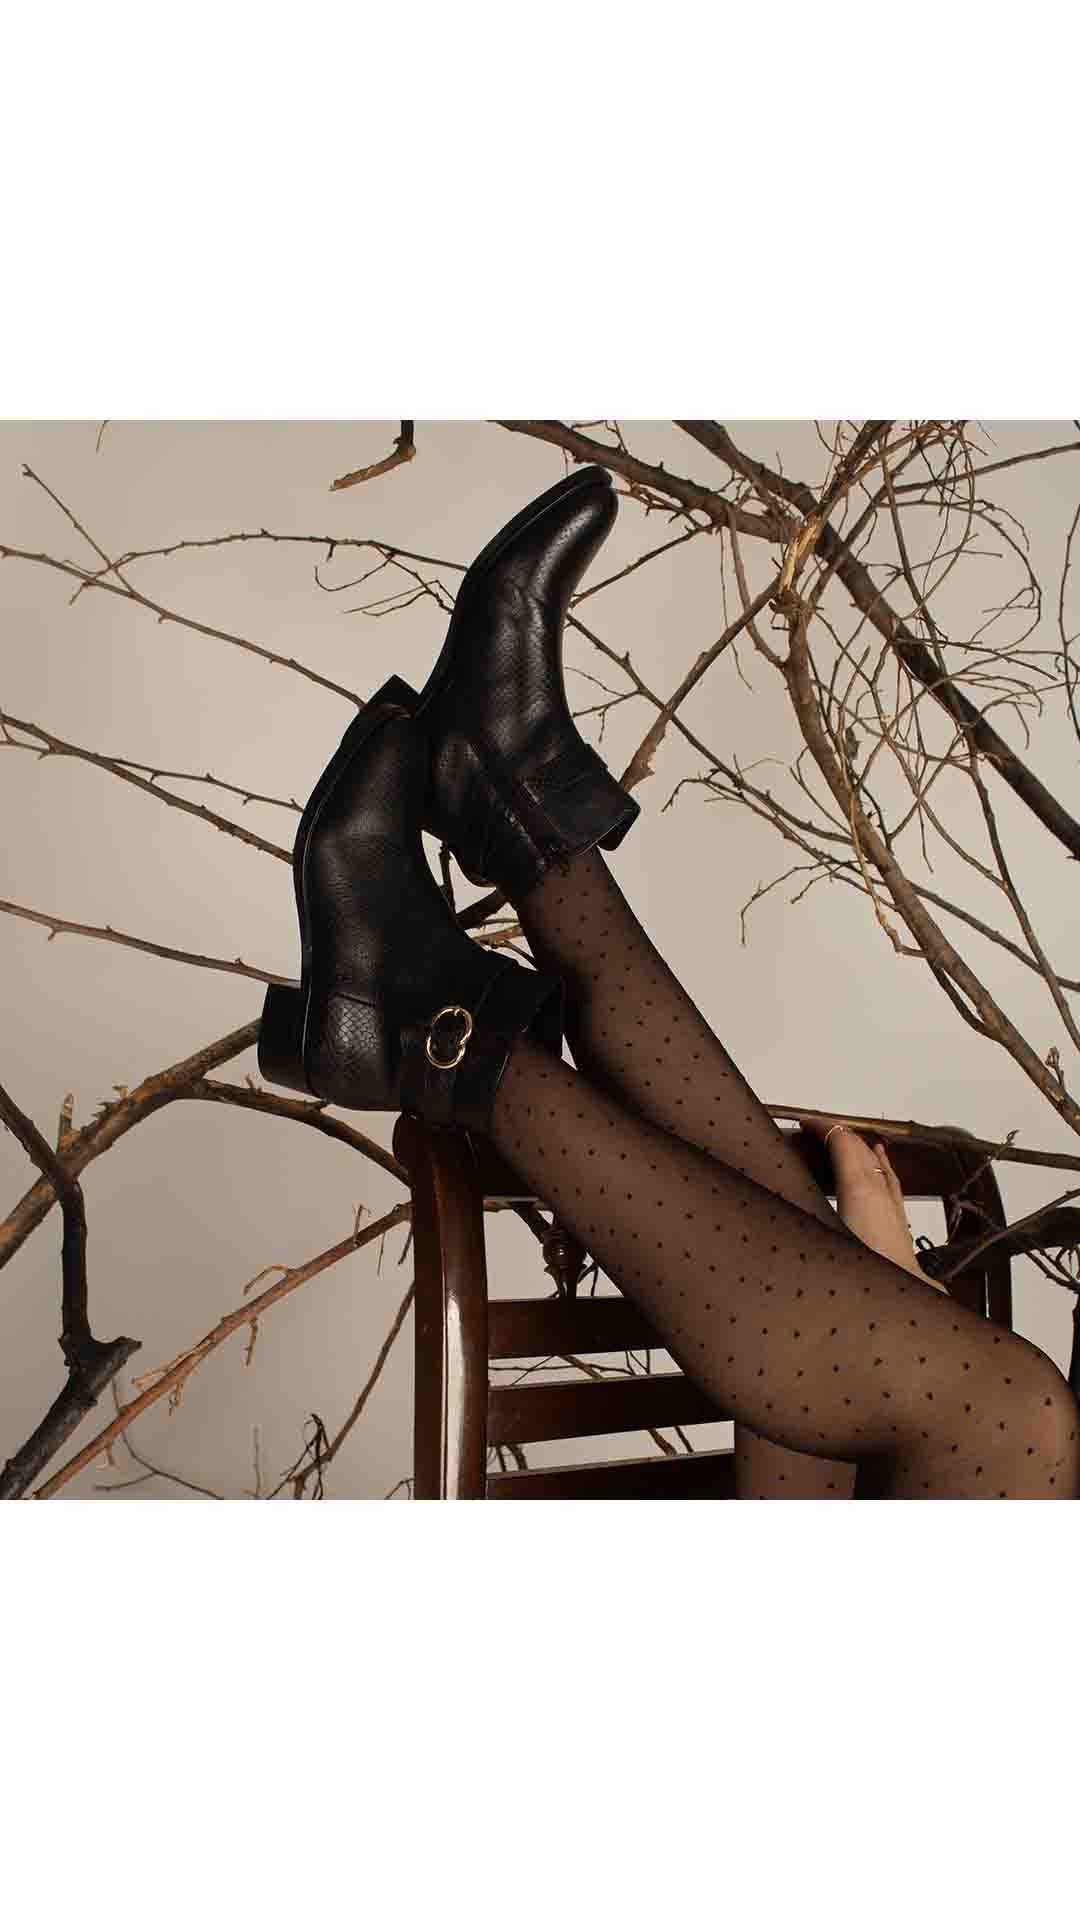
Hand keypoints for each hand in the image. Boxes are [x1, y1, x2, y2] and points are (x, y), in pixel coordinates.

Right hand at [799, 1117, 947, 1292]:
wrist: (904, 1296)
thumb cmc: (868, 1272)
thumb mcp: (823, 1239)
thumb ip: (802, 1214)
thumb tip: (777, 1208)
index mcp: (858, 1188)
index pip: (840, 1141)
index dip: (820, 1127)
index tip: (802, 1123)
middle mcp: (877, 1189)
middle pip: (856, 1145)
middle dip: (832, 1133)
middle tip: (809, 1131)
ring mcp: (890, 1201)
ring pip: (873, 1159)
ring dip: (853, 1145)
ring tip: (835, 1139)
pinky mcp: (898, 1215)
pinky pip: (888, 1175)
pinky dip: (879, 1160)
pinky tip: (880, 1155)